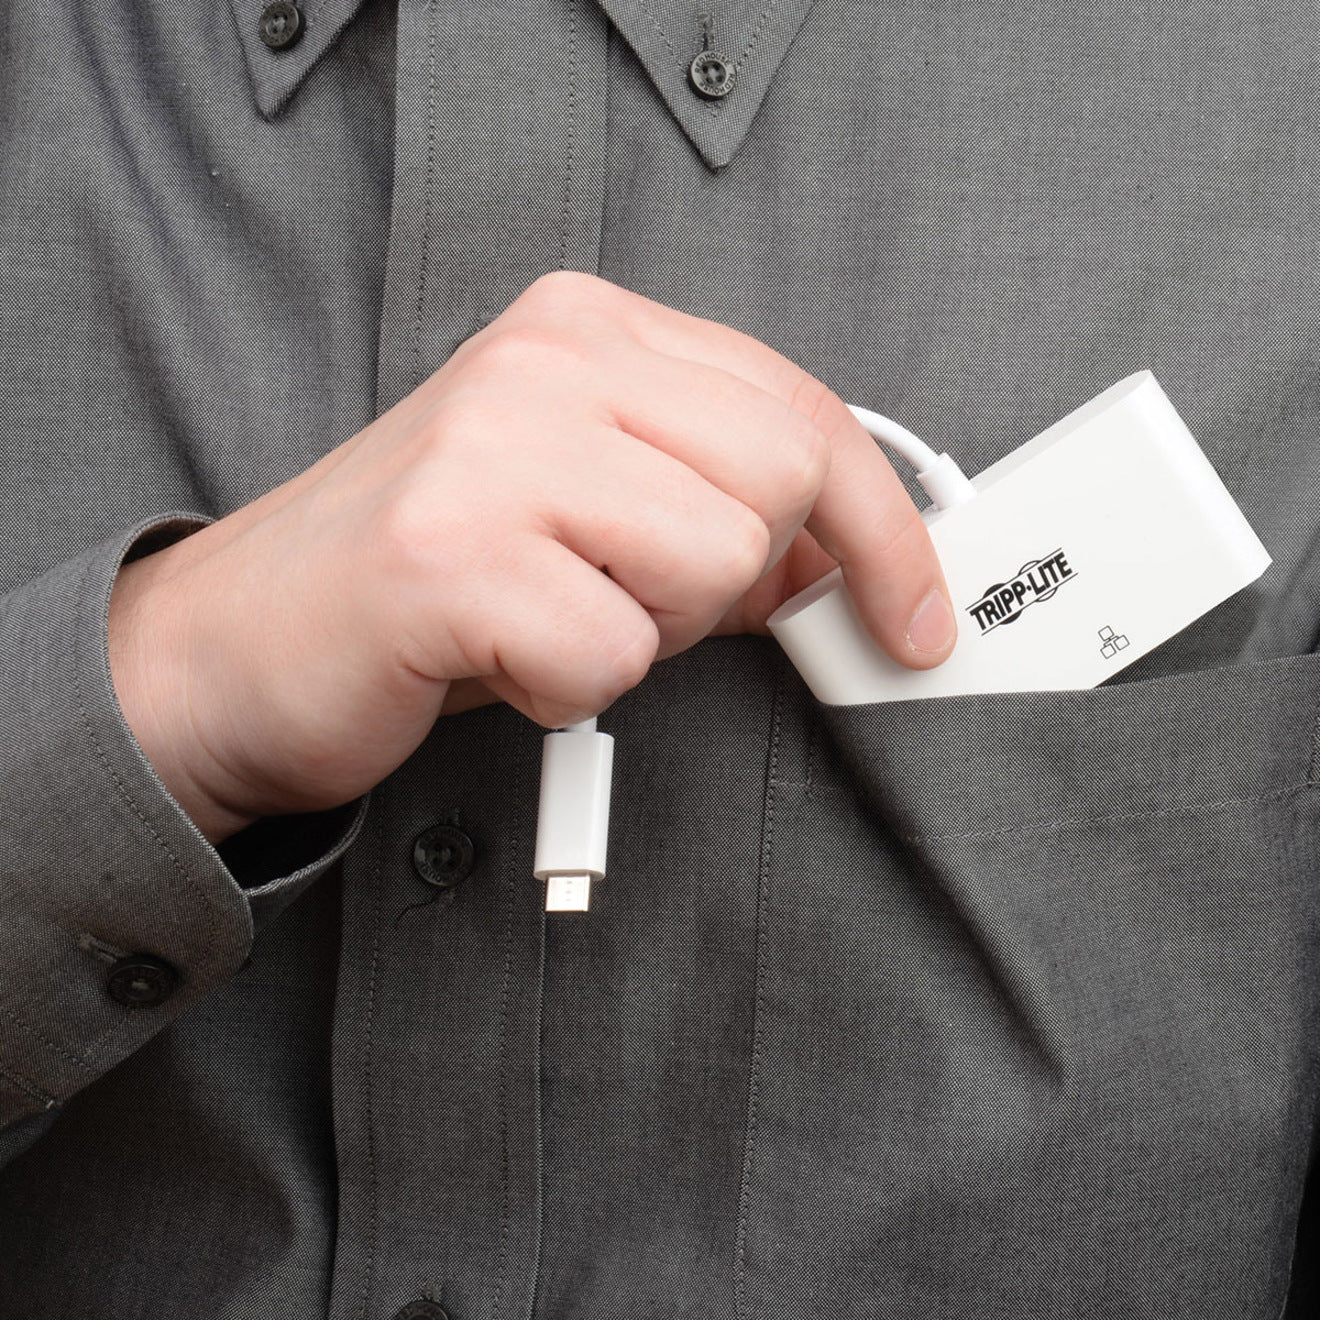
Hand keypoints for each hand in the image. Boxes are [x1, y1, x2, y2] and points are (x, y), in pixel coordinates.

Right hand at [107, 272, 956, 842]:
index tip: (914, 610)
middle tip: (630, 600)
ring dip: (644, 634)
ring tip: (546, 617)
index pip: (802, 409)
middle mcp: (543, 362)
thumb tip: (839, 558)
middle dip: (731, 582)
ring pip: (711, 568)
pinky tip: (497, 659)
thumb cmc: (429, 580)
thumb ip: (710, 503)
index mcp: (586, 328)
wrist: (241, 645)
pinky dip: (569, 690)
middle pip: (777, 485)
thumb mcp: (588, 510)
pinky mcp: (450, 557)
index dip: (883, 526)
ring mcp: (491, 450)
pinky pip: (611, 655)